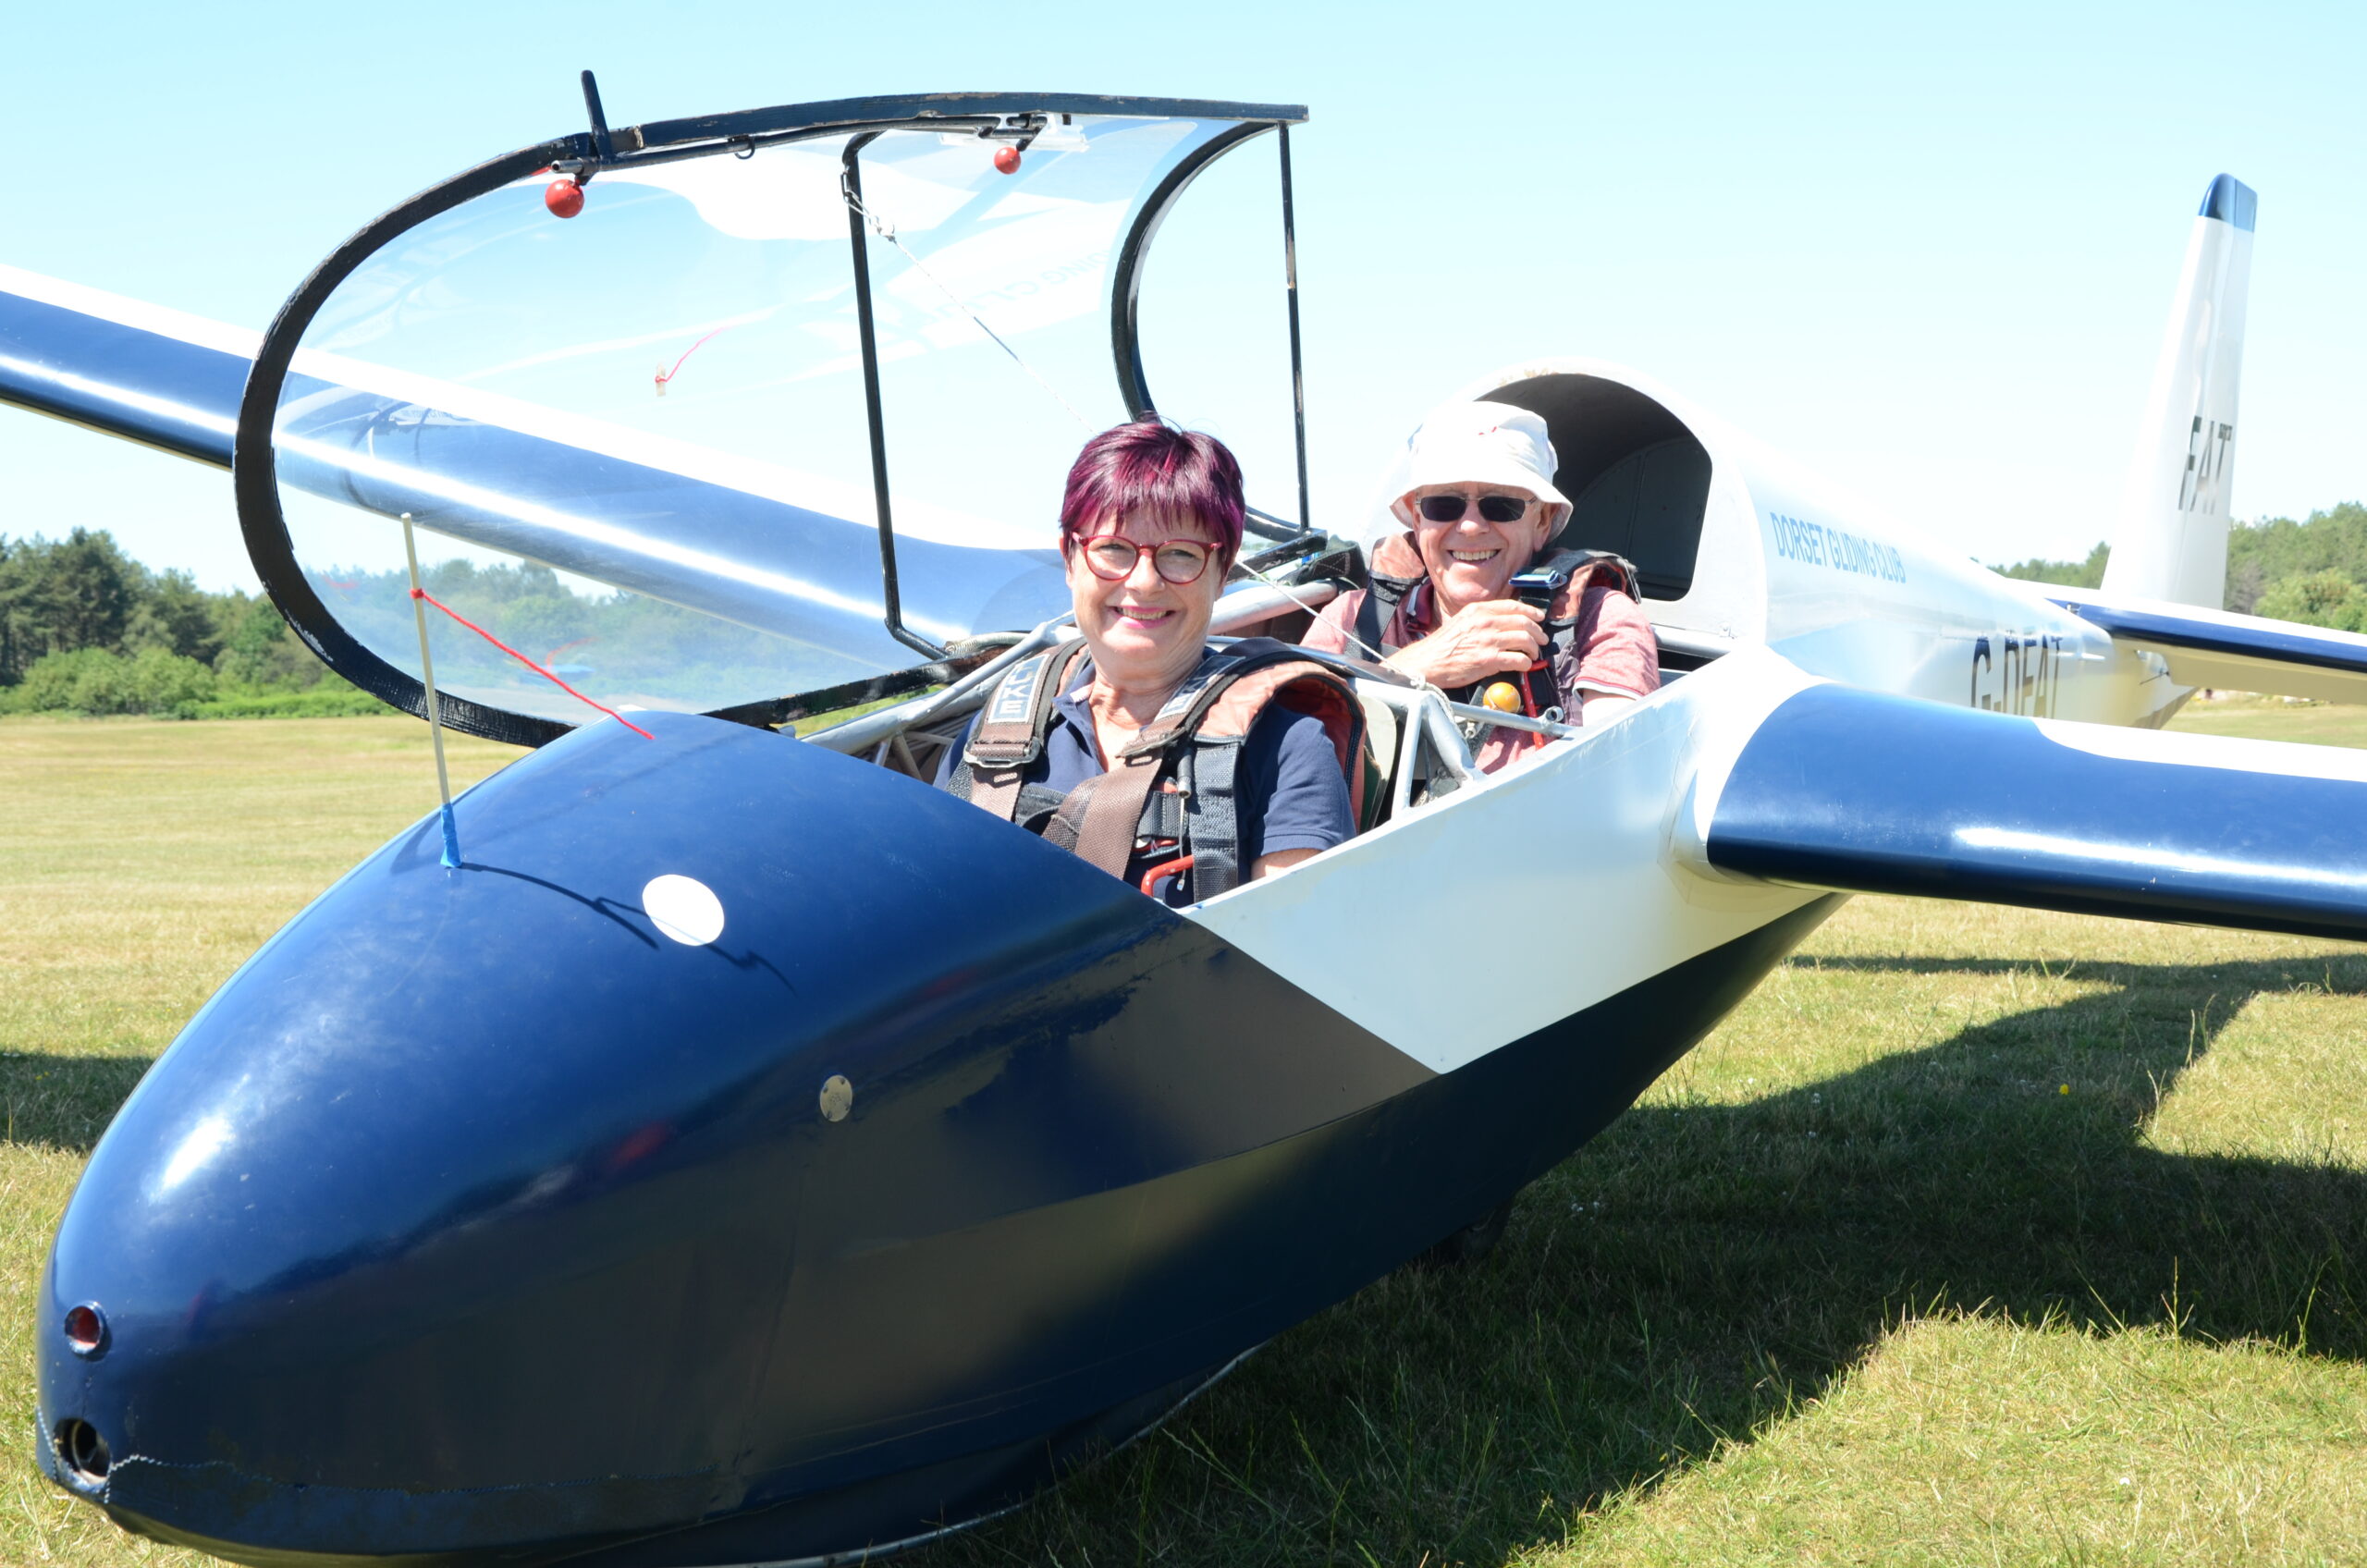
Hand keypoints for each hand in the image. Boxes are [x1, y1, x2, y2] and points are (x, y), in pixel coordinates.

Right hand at [1383, 599, 1545, 688]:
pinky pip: (1518, 659)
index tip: (1539, 617)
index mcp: (1479, 610)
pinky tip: (1525, 665)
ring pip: (1525, 639)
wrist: (1428, 662)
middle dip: (1537, 632)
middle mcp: (1485, 622)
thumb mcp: (1461, 620)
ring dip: (1534, 648)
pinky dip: (1526, 663)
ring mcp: (1488, 641)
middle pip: (1524, 622)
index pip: (1513, 606)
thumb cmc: (1442, 645)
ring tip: (1533, 653)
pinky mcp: (1489, 660)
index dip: (1531, 611)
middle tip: (1541, 639)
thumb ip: (1482, 617)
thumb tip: (1504, 622)